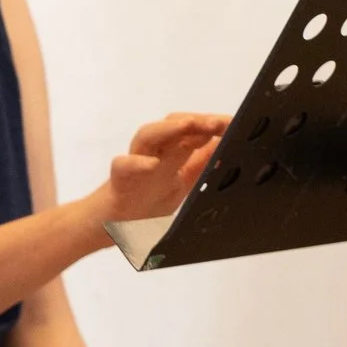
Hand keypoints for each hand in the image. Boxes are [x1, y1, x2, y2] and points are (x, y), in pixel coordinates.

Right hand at [88, 113, 226, 225]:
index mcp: (171, 153)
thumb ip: (201, 164)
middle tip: (218, 123)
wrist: (113, 225)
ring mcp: (136, 164)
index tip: (234, 123)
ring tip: (188, 126)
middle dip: (196, 121)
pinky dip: (136, 163)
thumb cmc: (146, 200)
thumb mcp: (184, 182)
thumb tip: (226, 147)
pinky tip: (152, 165)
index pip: (192, 129)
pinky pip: (123, 166)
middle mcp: (154, 153)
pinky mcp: (119, 179)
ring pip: (147, 136)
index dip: (212, 123)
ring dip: (168, 129)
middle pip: (171, 126)